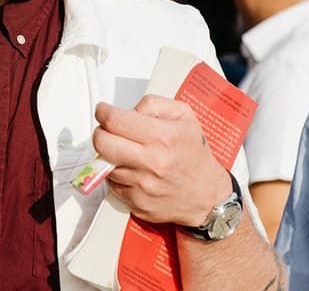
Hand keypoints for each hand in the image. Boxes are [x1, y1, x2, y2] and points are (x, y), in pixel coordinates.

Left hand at [93, 94, 230, 226]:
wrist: (208, 197)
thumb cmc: (195, 155)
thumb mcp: (184, 117)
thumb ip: (154, 105)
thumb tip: (128, 110)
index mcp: (163, 137)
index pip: (116, 121)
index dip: (103, 112)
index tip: (103, 111)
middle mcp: (152, 162)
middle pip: (103, 143)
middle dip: (100, 133)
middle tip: (107, 130)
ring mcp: (143, 186)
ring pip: (105, 164)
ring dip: (110, 156)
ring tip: (128, 152)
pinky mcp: (137, 203)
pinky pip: (113, 185)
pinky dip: (117, 175)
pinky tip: (133, 171)